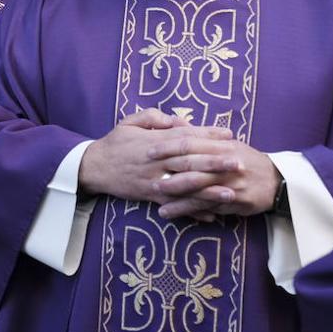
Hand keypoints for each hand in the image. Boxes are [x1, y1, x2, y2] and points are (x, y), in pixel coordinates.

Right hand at [78, 108, 232, 207]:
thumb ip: (153, 117)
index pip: (185, 136)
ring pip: (185, 184)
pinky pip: (174, 204)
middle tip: (239, 161)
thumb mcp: (129, 122)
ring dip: (210, 189)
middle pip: (189, 160)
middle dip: (216, 161)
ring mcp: (153, 180)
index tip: (229, 135)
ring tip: (232, 190)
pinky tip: (211, 214)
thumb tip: (176, 120)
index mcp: (153, 141)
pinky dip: (193, 210)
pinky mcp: (149, 195)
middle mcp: (155, 161)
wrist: (92, 167)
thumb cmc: (114, 143)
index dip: (208, 135)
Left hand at [149, 136, 279, 220]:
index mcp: (221, 146)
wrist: (277, 180)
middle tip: (147, 176)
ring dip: (173, 194)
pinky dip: (186, 210)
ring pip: (197, 188)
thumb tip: (173, 122)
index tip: (148, 151)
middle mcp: (225, 164)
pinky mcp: (233, 201)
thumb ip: (199, 135)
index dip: (168, 147)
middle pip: (192, 166)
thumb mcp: (226, 143)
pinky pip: (205, 206)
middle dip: (168, 171)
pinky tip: (168, 212)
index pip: (191, 143)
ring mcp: (229, 183)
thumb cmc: (245, 159)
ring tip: (154, 195)